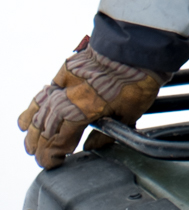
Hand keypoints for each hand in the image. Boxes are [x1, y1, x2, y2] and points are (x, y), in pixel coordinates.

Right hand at [18, 44, 169, 167]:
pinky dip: (35, 107)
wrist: (138, 46)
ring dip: (33, 130)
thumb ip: (107, 135)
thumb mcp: (130, 114)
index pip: (57, 139)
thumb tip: (91, 147)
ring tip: (31, 144)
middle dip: (40, 146)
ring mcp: (65, 82)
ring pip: (39, 110)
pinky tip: (29, 118)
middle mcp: (69, 97)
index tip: (53, 163)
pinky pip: (44, 92)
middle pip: (44, 127)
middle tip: (41, 157)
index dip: (51, 155)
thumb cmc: (139, 79)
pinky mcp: (66, 69)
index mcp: (85, 110)